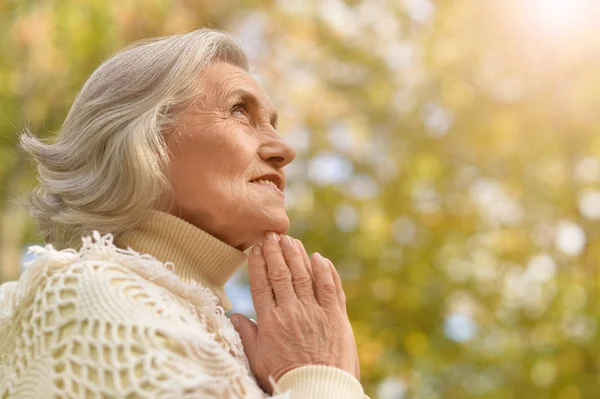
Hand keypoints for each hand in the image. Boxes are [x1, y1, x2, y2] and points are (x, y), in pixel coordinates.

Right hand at [230, 232, 359, 392]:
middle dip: (276, 252)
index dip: (258, 264)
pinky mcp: (337, 317)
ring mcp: (316, 312)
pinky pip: (331, 288)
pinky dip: (326, 271)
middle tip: (272, 234)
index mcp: (271, 321)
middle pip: (282, 274)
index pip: (261, 285)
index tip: (256, 249)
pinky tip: (320, 258)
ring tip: (291, 240)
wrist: (318, 390)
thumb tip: (233, 316)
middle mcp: (293, 311)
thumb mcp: (258, 360)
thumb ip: (246, 336)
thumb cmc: (285, 377)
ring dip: (298, 255)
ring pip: (306, 275)